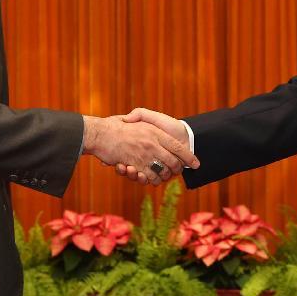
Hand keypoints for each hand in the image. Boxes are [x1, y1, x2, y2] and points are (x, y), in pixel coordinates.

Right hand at [82, 115, 198, 185]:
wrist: (100, 133)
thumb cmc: (118, 125)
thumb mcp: (136, 116)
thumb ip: (144, 115)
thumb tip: (156, 123)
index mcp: (155, 132)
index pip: (177, 147)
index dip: (189, 157)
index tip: (197, 164)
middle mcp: (152, 144)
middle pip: (173, 162)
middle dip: (177, 169)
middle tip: (176, 171)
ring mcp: (144, 156)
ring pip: (162, 172)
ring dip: (164, 176)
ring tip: (162, 175)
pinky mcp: (135, 166)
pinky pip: (148, 177)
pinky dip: (150, 180)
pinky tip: (148, 177)